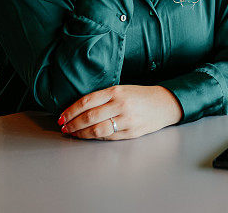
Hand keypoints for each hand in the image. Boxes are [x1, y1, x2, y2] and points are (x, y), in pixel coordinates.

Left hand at [58, 85, 182, 140]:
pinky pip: (108, 137)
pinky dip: (95, 138)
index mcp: (116, 91)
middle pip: (89, 117)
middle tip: (64, 128)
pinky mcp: (132, 132)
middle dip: (73, 124)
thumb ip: (103, 98)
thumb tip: (79, 110)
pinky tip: (89, 136)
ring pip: (97, 129)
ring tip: (73, 134)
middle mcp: (121, 105)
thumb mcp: (122, 89)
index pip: (86, 101)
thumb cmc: (141, 96)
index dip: (71, 111)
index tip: (62, 117)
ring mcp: (127, 120)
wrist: (165, 104)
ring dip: (81, 133)